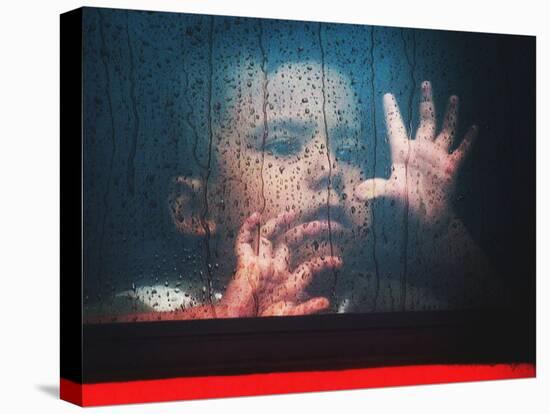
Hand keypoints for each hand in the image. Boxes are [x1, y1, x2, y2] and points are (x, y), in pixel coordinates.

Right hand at [220, 212, 342, 316]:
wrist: (239, 325)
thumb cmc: (261, 323)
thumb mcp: (289, 316)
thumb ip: (306, 309)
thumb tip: (325, 302)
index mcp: (288, 282)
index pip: (310, 266)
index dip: (325, 261)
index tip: (338, 261)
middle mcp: (275, 270)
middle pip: (292, 242)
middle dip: (309, 230)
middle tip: (325, 223)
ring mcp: (260, 265)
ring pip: (270, 236)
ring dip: (280, 222)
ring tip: (292, 212)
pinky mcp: (244, 264)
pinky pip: (244, 242)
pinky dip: (247, 228)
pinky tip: (255, 217)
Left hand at [355, 81, 477, 220]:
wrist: (426, 220)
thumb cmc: (405, 207)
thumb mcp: (391, 195)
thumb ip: (376, 190)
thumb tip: (356, 193)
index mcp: (403, 153)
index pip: (395, 127)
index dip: (392, 111)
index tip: (387, 95)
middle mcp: (420, 151)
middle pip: (424, 120)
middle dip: (425, 102)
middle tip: (425, 83)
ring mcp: (436, 158)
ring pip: (444, 130)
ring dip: (449, 114)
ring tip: (453, 97)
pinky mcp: (450, 168)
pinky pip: (461, 151)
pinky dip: (468, 140)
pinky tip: (474, 127)